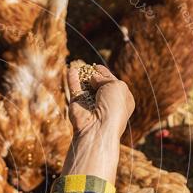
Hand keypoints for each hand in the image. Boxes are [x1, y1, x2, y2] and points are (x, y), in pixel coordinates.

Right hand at [62, 64, 134, 181]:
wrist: (98, 126)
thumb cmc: (113, 106)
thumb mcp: (116, 86)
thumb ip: (105, 78)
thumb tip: (92, 77)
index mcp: (121, 99)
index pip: (113, 83)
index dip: (105, 74)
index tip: (97, 66)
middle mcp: (106, 103)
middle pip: (98, 86)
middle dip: (94, 76)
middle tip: (88, 67)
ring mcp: (91, 105)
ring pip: (85, 87)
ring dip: (82, 77)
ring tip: (78, 66)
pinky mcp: (77, 106)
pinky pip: (74, 90)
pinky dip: (72, 80)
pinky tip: (70, 70)